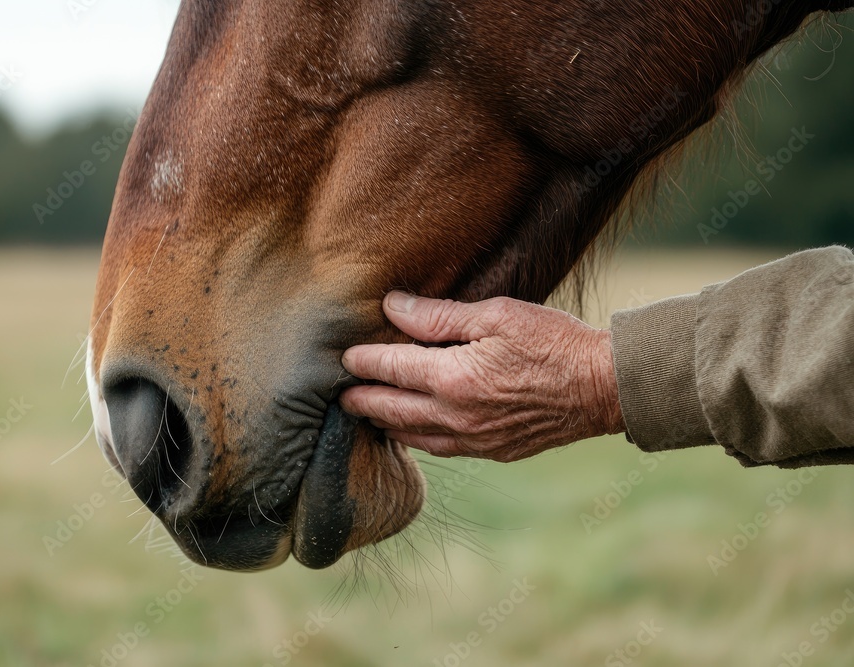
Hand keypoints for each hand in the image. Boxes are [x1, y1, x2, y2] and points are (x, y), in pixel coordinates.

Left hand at [340, 292, 623, 461]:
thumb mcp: (497, 315)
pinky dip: (419, 441)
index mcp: (453, 378)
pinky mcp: (494, 451)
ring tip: (368, 415)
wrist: (605, 388)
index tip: (344, 357)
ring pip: (413, 437)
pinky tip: (414, 433)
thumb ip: (439, 315)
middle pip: (392, 410)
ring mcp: (475, 439)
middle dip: (363, 400)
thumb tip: (392, 307)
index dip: (362, 362)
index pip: (390, 369)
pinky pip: (443, 449)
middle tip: (342, 396)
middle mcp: (456, 415)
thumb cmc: (554, 342)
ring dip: (386, 425)